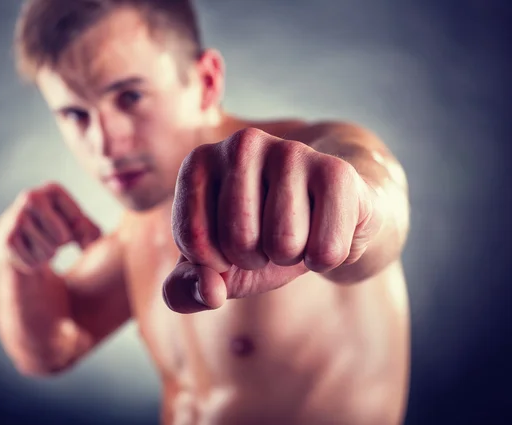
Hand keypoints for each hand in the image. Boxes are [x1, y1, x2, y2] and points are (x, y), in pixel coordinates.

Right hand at [0, 182, 100, 272]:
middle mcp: (31, 196)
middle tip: (49, 235)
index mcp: (52, 189)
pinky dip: (34, 263)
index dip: (77, 231)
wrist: (21, 240)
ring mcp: (15, 217)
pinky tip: (26, 251)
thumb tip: (87, 245)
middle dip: (60, 243)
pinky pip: (33, 262)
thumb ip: (91, 232)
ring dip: (47, 254)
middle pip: (63, 238)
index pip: (77, 220)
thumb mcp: (80, 227)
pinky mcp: (6, 239)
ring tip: (38, 242)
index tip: (69, 227)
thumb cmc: (57, 228)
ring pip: (48, 252)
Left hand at [162, 128, 381, 313]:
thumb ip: (185, 290)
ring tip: (295, 231)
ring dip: (289, 256)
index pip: (193, 239)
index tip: (228, 243)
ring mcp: (291, 151)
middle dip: (254, 258)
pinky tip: (323, 230)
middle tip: (266, 237)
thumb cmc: (257, 236)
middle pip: (239, 240)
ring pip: (284, 243)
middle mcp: (241, 145)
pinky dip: (324, 259)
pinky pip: (326, 249)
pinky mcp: (336, 170)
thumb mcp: (212, 267)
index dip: (215, 262)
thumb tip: (210, 293)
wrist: (318, 214)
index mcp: (199, 163)